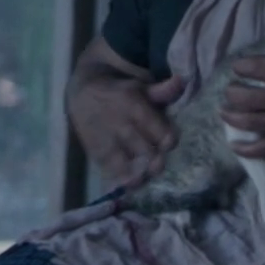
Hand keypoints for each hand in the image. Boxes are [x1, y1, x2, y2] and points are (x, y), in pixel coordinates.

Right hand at [69, 70, 183, 187]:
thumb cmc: (120, 92)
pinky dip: (120, 179)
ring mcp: (105, 139)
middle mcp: (119, 123)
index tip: (170, 145)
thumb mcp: (140, 87)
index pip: (155, 129)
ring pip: (124, 163)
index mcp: (133, 105)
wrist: (83, 93)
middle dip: (155, 161)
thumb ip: (162, 91)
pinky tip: (131, 184)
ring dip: (138, 173)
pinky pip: (108, 169)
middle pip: (143, 149)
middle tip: (160, 165)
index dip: (167, 140)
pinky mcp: (94, 150)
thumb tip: (182, 81)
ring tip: (146, 178)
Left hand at [218, 55, 264, 153]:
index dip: (244, 67)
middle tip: (229, 92)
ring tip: (224, 113)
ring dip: (233, 118)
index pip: (260, 67)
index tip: (238, 68)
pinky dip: (249, 149)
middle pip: (249, 97)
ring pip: (253, 121)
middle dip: (233, 94)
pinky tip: (235, 147)